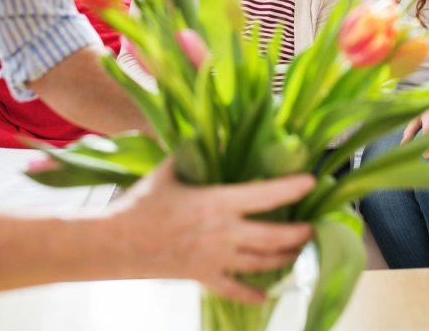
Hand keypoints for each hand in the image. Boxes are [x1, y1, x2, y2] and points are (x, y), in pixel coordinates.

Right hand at [108, 159, 314, 302]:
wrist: (116, 242)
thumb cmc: (141, 203)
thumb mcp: (169, 170)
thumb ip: (194, 152)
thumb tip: (212, 133)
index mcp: (217, 202)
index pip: (266, 195)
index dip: (292, 189)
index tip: (311, 182)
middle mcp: (223, 233)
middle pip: (274, 238)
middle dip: (299, 234)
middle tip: (312, 227)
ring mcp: (215, 258)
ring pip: (262, 264)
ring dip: (285, 259)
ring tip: (298, 252)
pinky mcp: (203, 276)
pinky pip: (234, 289)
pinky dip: (252, 294)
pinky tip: (266, 295)